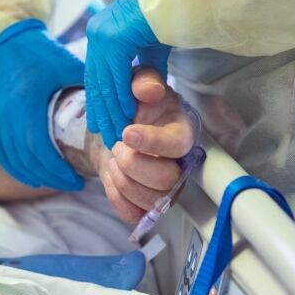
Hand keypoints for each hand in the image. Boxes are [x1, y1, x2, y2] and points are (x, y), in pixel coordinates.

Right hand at [0, 19, 83, 190]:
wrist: (6, 40)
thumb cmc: (41, 52)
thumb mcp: (68, 66)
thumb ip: (90, 88)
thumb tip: (117, 108)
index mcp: (27, 105)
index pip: (40, 150)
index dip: (58, 170)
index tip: (78, 180)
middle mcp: (6, 116)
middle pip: (27, 160)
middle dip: (51, 177)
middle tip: (73, 184)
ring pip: (13, 160)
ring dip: (36, 175)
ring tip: (58, 180)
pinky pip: (2, 154)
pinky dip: (18, 168)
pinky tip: (34, 176)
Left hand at [85, 0, 170, 148]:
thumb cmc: (170, 14)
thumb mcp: (152, 46)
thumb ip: (145, 68)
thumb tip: (143, 91)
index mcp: (101, 32)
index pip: (97, 75)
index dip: (99, 103)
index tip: (102, 125)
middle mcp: (97, 32)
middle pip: (96, 82)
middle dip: (103, 112)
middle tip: (108, 138)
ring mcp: (103, 34)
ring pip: (104, 83)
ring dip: (112, 112)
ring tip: (117, 134)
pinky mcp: (115, 38)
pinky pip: (116, 77)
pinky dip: (122, 98)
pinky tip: (127, 116)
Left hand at [97, 68, 194, 222]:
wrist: (117, 126)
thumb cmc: (135, 104)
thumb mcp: (138, 83)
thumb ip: (144, 81)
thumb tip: (148, 90)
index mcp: (183, 131)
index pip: (178, 145)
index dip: (152, 142)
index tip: (127, 133)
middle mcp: (180, 164)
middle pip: (166, 181)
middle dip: (133, 164)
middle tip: (117, 146)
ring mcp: (166, 188)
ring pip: (151, 200)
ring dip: (122, 180)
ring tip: (114, 158)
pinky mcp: (148, 204)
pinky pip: (135, 214)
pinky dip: (116, 196)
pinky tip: (112, 176)